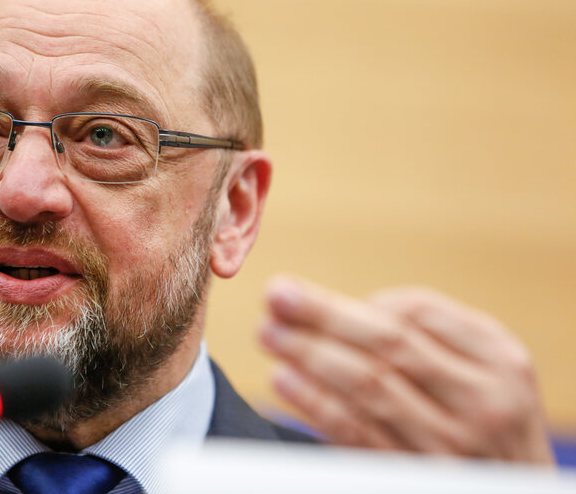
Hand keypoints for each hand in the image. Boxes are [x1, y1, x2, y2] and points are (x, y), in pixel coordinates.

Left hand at [259, 276, 553, 463]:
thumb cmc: (490, 422)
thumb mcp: (488, 372)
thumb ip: (431, 338)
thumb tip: (346, 309)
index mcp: (500, 361)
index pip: (417, 312)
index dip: (352, 302)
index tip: (302, 294)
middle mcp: (483, 402)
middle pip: (388, 343)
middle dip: (323, 315)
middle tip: (275, 295)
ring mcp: (451, 445)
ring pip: (369, 386)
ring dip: (310, 354)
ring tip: (268, 333)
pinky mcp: (415, 477)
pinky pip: (357, 433)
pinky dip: (316, 403)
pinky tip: (284, 379)